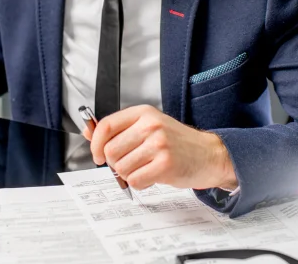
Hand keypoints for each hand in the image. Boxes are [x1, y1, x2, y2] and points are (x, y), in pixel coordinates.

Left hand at [84, 105, 237, 190]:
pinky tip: (152, 176)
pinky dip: (140, 183)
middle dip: (116, 163)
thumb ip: (118, 130)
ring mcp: (159, 144)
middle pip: (110, 151)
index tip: (97, 155)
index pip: (106, 126)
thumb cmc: (177, 143)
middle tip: (131, 163)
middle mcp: (150, 126)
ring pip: (121, 168)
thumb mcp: (148, 127)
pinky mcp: (165, 165)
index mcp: (143, 113)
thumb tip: (88, 131)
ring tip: (146, 168)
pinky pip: (136, 180)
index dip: (95, 144)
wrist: (209, 155)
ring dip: (130, 174)